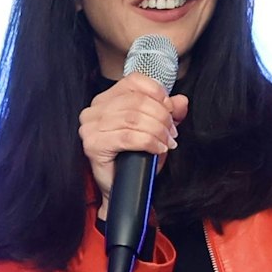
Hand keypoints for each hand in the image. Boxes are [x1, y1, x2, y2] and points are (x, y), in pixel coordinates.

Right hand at [78, 71, 187, 208]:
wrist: (121, 190)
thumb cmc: (135, 160)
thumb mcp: (156, 130)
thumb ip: (169, 113)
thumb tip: (181, 101)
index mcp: (107, 99)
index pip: (134, 81)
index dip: (158, 93)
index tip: (171, 111)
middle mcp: (95, 109)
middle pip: (137, 101)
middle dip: (161, 117)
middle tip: (171, 133)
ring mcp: (90, 126)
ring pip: (134, 118)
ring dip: (157, 131)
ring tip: (166, 142)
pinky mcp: (93, 144)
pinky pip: (128, 137)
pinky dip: (149, 142)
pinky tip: (157, 149)